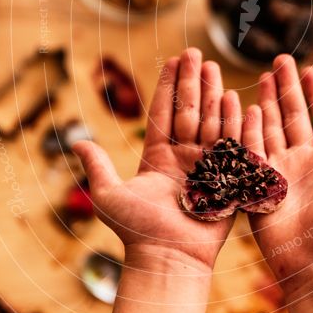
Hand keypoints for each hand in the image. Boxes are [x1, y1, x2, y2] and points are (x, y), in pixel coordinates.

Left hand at [73, 47, 241, 272]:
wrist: (167, 259)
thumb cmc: (136, 231)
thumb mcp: (108, 195)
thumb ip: (97, 165)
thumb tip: (77, 141)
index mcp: (157, 158)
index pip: (163, 113)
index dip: (168, 86)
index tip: (172, 60)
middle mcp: (183, 158)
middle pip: (189, 111)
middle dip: (192, 82)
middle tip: (195, 53)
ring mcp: (206, 166)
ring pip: (210, 121)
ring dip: (212, 94)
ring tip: (213, 67)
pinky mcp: (227, 178)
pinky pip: (231, 144)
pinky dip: (233, 121)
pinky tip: (235, 98)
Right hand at [242, 54, 312, 296]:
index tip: (309, 69)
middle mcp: (304, 162)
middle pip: (293, 116)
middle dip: (286, 88)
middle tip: (278, 61)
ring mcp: (280, 173)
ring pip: (271, 128)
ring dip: (267, 102)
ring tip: (262, 77)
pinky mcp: (259, 186)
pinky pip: (252, 150)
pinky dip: (248, 129)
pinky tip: (246, 108)